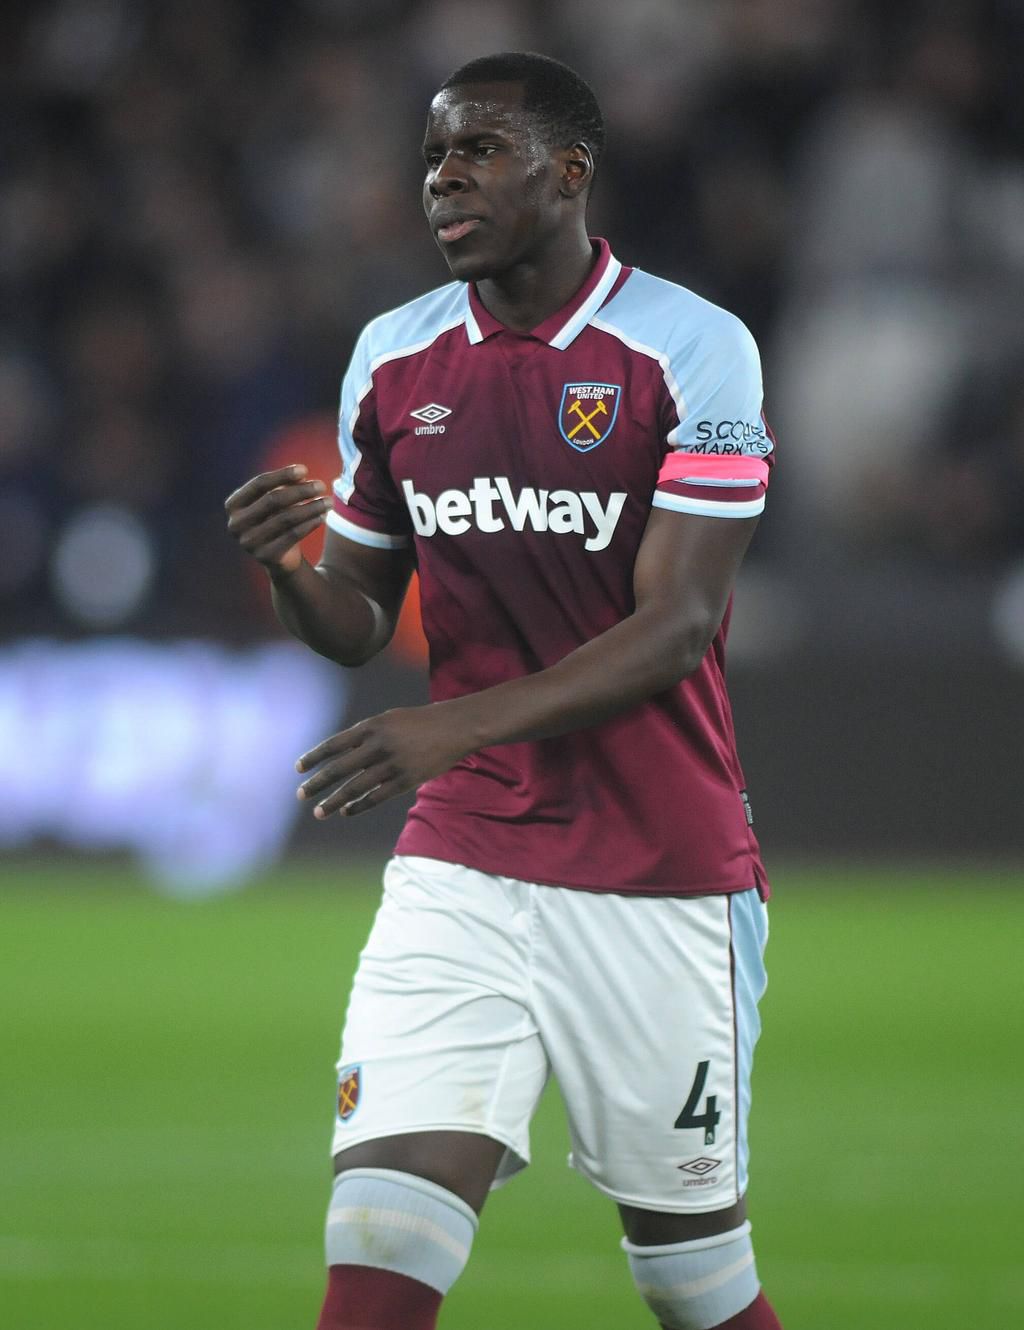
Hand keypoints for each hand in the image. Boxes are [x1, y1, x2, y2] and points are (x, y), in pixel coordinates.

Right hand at [224, 464, 330, 573]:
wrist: (278, 558)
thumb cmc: (275, 520)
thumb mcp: (275, 502)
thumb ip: (284, 486)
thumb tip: (301, 474)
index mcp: (233, 505)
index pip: (258, 484)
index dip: (282, 475)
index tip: (305, 469)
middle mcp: (236, 524)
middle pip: (273, 500)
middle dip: (300, 490)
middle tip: (322, 485)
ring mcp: (249, 542)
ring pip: (286, 518)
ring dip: (311, 507)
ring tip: (328, 502)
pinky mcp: (266, 556)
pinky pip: (293, 535)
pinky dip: (310, 524)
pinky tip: (322, 516)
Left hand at [296, 706, 469, 817]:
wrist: (455, 727)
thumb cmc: (420, 722)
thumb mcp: (389, 719)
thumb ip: (365, 735)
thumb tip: (341, 753)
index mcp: (371, 726)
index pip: (334, 744)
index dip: (314, 757)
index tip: (298, 768)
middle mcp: (378, 745)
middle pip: (339, 768)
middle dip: (317, 783)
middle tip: (300, 795)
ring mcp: (392, 764)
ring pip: (355, 787)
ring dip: (334, 801)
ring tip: (318, 812)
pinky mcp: (406, 780)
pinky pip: (376, 797)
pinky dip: (359, 806)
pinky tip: (346, 812)